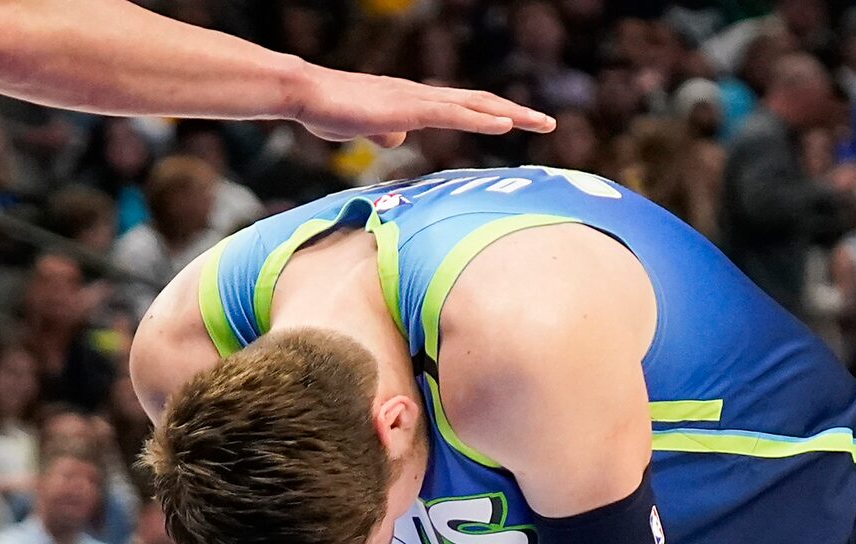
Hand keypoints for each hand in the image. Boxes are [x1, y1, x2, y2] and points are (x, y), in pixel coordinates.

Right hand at [289, 66, 553, 143]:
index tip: (521, 125)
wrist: (306, 94)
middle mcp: (423, 95)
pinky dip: (482, 120)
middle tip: (548, 123)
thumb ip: (384, 129)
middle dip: (516, 113)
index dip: (493, 115)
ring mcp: (417, 100)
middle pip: (479, 103)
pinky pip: (453, 115)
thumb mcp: (364, 126)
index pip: (464, 107)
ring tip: (541, 123)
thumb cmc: (330, 110)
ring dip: (511, 114)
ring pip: (474, 106)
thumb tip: (396, 137)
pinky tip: (506, 126)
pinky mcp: (408, 108)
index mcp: (415, 101)